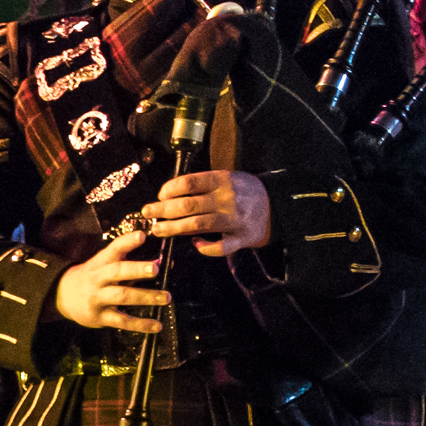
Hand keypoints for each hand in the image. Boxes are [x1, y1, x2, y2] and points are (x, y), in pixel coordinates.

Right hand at [52, 228, 174, 336]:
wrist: (62, 296)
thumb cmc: (93, 277)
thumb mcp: (104, 265)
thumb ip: (129, 263)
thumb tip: (162, 261)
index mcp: (101, 263)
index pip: (114, 249)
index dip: (127, 242)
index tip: (142, 235)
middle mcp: (98, 279)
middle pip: (117, 272)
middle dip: (136, 269)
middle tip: (155, 268)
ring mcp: (98, 298)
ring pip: (122, 296)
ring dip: (145, 297)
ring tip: (166, 297)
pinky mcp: (100, 317)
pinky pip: (122, 321)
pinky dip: (140, 325)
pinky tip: (157, 326)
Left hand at [142, 167, 273, 251]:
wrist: (277, 206)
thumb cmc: (246, 191)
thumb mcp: (229, 178)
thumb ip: (205, 185)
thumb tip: (172, 194)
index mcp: (223, 180)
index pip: (189, 183)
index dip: (169, 190)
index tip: (159, 196)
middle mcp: (227, 199)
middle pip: (187, 205)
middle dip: (163, 210)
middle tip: (148, 213)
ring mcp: (234, 219)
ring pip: (196, 225)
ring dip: (173, 228)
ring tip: (158, 230)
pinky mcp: (241, 238)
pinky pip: (219, 246)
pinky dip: (205, 247)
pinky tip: (195, 244)